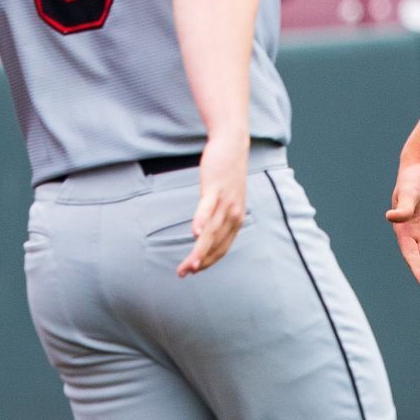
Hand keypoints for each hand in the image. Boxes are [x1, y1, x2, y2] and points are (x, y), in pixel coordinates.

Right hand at [178, 132, 248, 275]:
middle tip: (183, 274)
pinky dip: (200, 221)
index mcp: (236, 219)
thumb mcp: (226, 198)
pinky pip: (207, 208)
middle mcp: (234, 214)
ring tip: (188, 265)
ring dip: (199, 250)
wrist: (233, 145)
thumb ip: (218, 215)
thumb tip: (204, 230)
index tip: (193, 271)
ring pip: (210, 231)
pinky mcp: (215, 188)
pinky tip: (193, 233)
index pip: (222, 248)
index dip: (208, 262)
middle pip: (215, 244)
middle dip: (200, 262)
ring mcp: (225, 201)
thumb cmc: (226, 173)